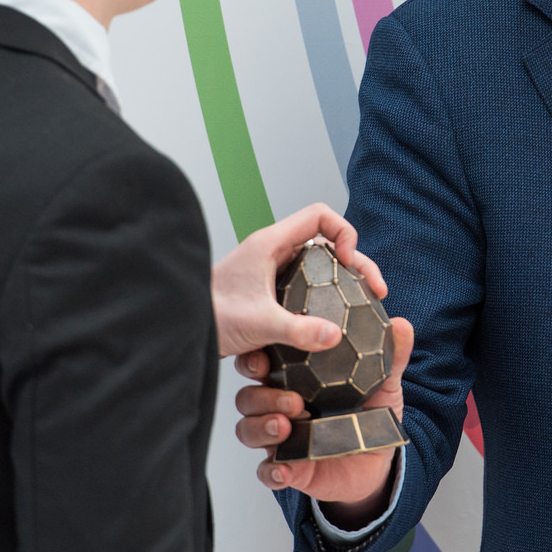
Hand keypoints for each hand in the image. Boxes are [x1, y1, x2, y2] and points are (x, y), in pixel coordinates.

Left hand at [212, 203, 384, 358]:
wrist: (177, 326)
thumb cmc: (207, 314)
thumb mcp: (259, 324)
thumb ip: (298, 330)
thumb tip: (334, 336)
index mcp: (270, 243)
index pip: (320, 216)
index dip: (344, 232)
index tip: (350, 263)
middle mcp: (272, 253)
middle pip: (327, 244)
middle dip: (355, 265)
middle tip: (374, 292)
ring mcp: (270, 273)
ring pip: (317, 268)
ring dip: (340, 284)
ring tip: (360, 307)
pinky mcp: (267, 293)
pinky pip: (305, 288)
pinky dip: (322, 299)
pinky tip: (331, 322)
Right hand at [235, 315, 413, 515]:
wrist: (378, 463)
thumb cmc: (370, 417)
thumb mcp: (384, 385)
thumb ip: (390, 357)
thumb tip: (402, 326)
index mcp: (296, 380)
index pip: (262, 363)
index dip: (254, 359)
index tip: (263, 358)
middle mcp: (280, 407)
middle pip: (249, 397)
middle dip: (262, 396)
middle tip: (292, 400)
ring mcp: (281, 439)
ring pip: (249, 430)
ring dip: (262, 428)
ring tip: (287, 427)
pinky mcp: (288, 469)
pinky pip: (267, 472)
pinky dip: (272, 471)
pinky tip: (285, 469)